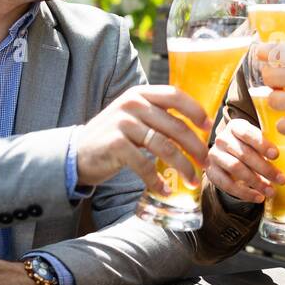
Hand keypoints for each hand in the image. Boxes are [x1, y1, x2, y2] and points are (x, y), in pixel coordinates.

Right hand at [76, 85, 213, 191]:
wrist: (76, 153)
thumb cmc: (113, 137)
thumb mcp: (133, 117)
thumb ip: (156, 115)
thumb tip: (196, 127)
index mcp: (140, 94)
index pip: (175, 95)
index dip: (195, 111)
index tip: (209, 127)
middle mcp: (132, 104)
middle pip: (175, 126)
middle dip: (196, 147)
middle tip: (206, 163)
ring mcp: (123, 124)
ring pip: (165, 147)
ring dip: (182, 167)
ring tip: (192, 181)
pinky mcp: (115, 145)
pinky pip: (145, 165)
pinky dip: (157, 181)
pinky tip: (164, 189)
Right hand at [206, 117, 284, 202]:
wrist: (227, 155)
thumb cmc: (248, 147)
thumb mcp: (257, 142)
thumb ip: (267, 148)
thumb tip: (283, 165)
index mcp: (235, 127)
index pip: (247, 133)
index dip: (262, 144)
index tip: (276, 155)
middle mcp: (222, 139)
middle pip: (244, 153)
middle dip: (265, 168)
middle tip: (281, 179)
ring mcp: (214, 155)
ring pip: (235, 168)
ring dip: (256, 182)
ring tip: (271, 191)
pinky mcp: (211, 172)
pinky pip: (227, 184)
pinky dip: (244, 193)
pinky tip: (258, 197)